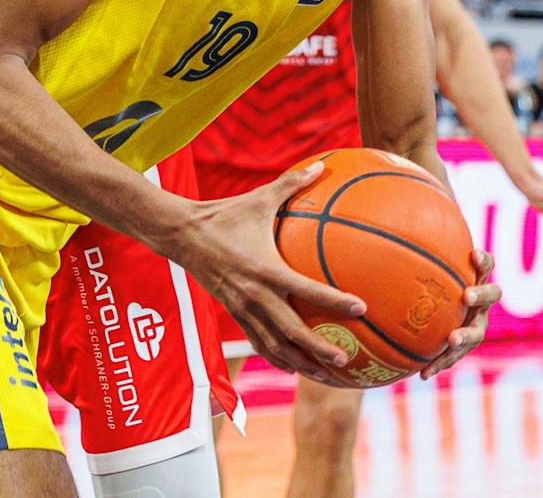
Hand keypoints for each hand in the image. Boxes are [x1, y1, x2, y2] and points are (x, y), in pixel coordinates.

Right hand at [168, 164, 366, 378]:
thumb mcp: (259, 199)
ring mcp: (242, 308)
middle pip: (291, 331)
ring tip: (324, 377)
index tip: (361, 308)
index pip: (306, 290)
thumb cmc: (224, 215)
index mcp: (265, 268)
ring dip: (299, 363)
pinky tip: (292, 367)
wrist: (182, 235)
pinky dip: (276, 357)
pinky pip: (258, 342)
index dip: (334, 301)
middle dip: (319, 349)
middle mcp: (255, 295)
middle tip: (345, 360)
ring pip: (274, 345)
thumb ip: (291, 184)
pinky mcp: (233, 314)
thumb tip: (323, 165)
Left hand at [419, 250, 499, 379]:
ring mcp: (474, 325)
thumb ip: (420, 239)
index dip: (483, 260)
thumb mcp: (422, 260)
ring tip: (451, 339)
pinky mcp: (460, 347)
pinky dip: (439, 364)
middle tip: (467, 296)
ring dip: (465, 335)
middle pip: (491, 295)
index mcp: (474, 278)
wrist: (427, 315)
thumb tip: (411, 212)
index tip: (473, 255)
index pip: (486, 265)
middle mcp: (479, 302)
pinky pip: (452, 357)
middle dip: (481, 294)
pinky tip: (423, 374)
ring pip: (477, 332)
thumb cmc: (425, 280)